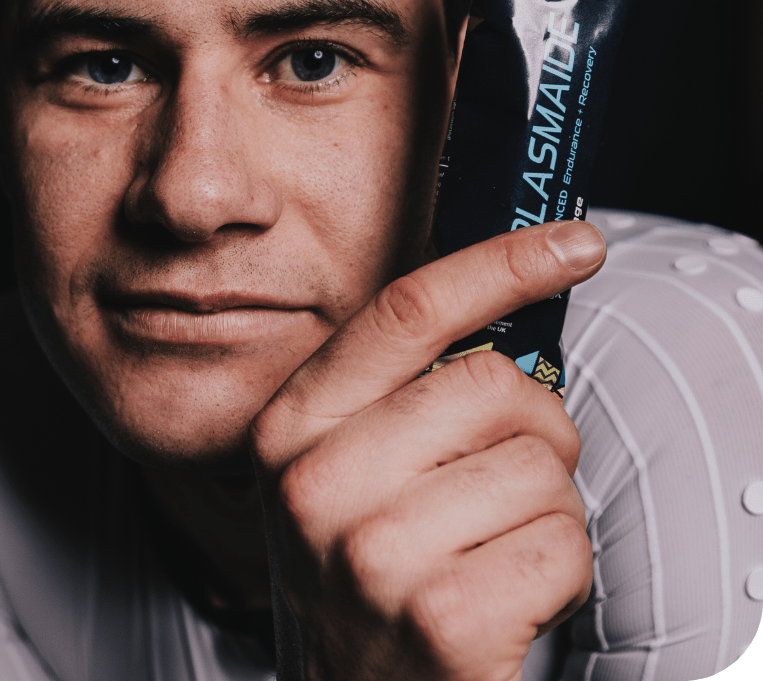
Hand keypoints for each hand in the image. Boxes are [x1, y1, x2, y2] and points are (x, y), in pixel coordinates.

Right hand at [250, 220, 605, 680]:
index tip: (573, 243)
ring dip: (549, 509)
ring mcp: (371, 554)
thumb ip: (398, 393)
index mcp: (291, 424)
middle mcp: (315, 482)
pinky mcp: (442, 622)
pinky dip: (563, 569)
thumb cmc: (364, 573)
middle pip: (494, 384)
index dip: (499, 264)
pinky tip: (510, 595)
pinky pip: (563, 546)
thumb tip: (508, 311)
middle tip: (513, 474)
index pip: (405, 311)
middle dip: (538, 428)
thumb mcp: (343, 468)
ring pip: (541, 468)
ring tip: (494, 545)